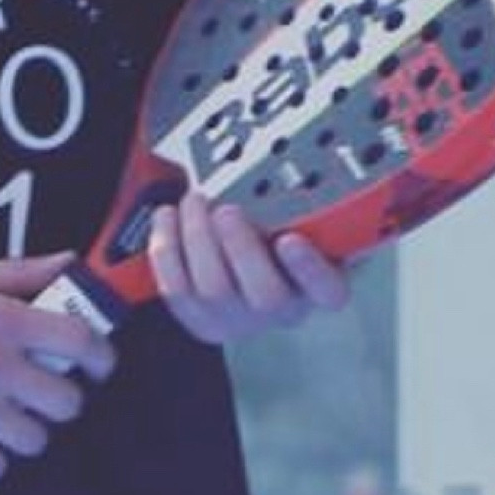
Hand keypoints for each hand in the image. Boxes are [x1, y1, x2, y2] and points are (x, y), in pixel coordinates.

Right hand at [0, 252, 117, 482]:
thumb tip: (72, 264)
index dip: (101, 358)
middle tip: (36, 393)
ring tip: (1, 416)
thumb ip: (19, 273)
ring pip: (35, 439)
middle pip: (66, 402)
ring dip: (23, 431)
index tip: (98, 366)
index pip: (80, 340)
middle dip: (57, 400)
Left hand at [148, 189, 349, 345]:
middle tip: (226, 210)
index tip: (290, 240)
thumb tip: (321, 176)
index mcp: (319, 283)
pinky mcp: (200, 319)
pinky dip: (166, 249)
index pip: (328, 289)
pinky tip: (168, 218)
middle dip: (240, 247)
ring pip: (215, 290)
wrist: (239, 255)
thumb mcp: (300, 213)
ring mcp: (240, 319)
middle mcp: (282, 308)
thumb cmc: (275, 230)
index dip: (309, 270)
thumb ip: (308, 204)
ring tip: (194, 204)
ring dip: (198, 239)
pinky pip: (176, 290)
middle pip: (266, 295)